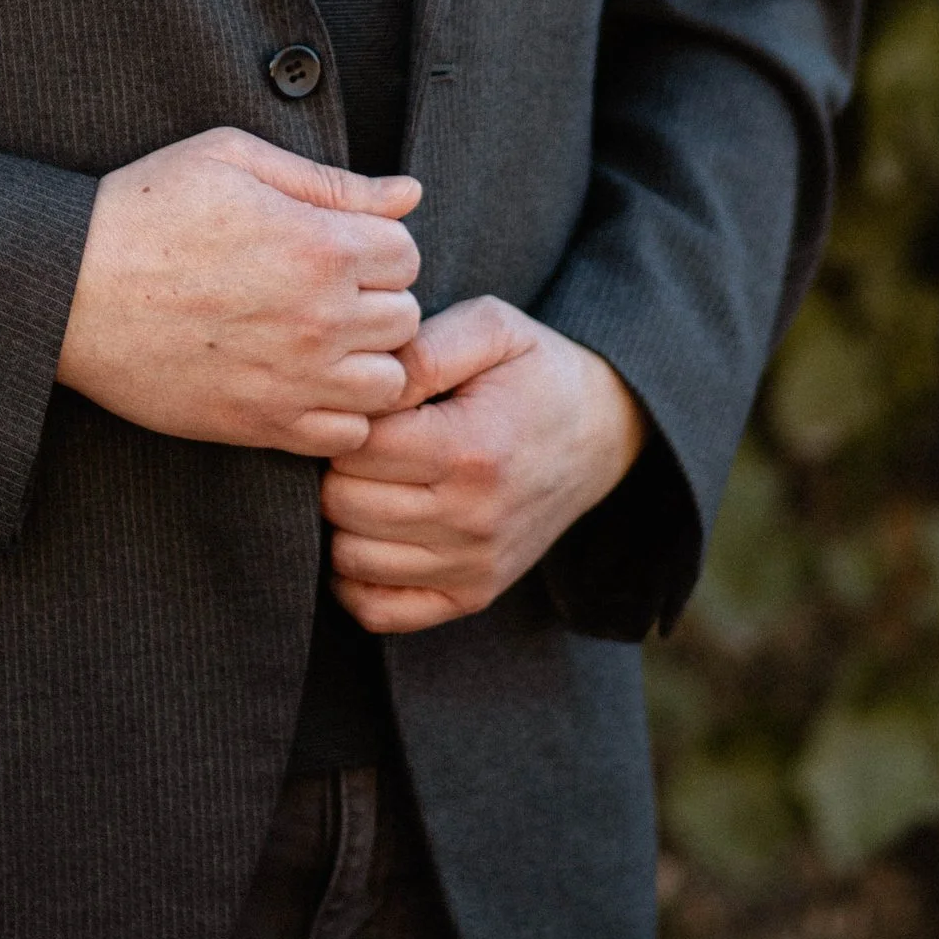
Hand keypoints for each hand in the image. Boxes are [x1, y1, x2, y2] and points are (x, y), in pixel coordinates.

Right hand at [59, 128, 422, 457]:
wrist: (71, 288)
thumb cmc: (146, 209)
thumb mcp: (233, 160)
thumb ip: (330, 181)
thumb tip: (409, 194)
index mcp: (322, 245)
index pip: (407, 253)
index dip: (375, 244)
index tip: (335, 244)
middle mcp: (321, 318)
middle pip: (405, 318)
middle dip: (374, 299)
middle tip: (321, 289)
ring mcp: (295, 379)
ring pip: (388, 383)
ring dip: (365, 360)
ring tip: (320, 340)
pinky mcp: (262, 425)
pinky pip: (345, 436)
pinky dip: (338, 414)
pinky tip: (301, 382)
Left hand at [320, 295, 646, 633]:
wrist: (601, 431)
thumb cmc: (533, 371)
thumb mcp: (491, 327)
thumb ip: (423, 347)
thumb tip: (367, 384)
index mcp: (471, 449)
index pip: (356, 449)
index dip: (347, 420)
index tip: (367, 405)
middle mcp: (472, 519)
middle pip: (344, 504)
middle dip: (337, 467)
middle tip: (363, 442)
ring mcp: (474, 566)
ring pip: (350, 559)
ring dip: (343, 520)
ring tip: (369, 482)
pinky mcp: (473, 595)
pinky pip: (379, 611)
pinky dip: (356, 579)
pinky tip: (370, 534)